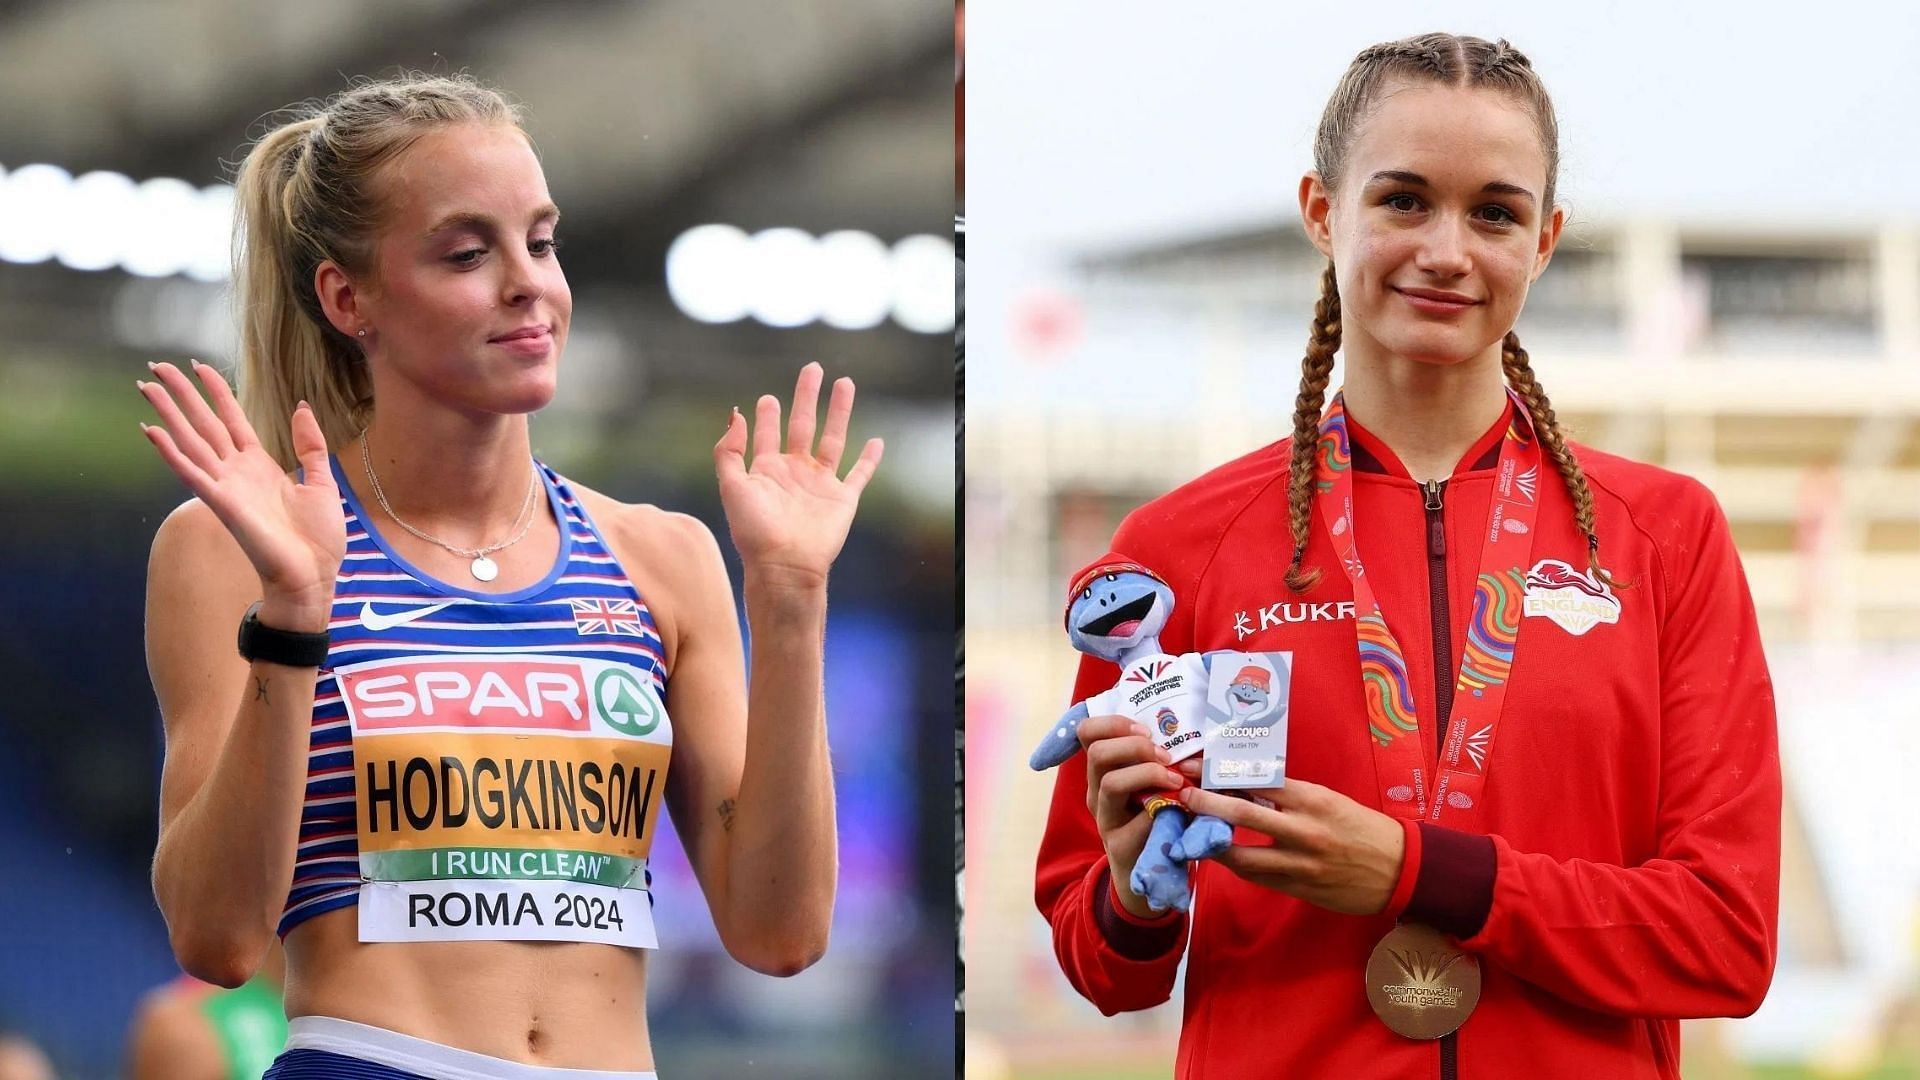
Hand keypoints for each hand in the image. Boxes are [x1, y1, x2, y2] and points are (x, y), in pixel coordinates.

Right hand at [138, 361, 344, 616]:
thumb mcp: (321, 482)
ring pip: (191, 441)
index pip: (232, 419)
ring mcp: (227, 487)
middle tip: (156, 366)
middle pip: (203, 423)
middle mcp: (237, 472)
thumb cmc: (317, 538)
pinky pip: (192, 474)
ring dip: (168, 414)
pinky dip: (171, 453)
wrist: (313, 575)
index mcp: (260, 465)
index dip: (216, 392)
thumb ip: (310, 445)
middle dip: (181, 394)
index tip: (198, 367)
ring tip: (146, 387)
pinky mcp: (222, 504)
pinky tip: (153, 432)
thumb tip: (302, 407)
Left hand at [713, 362, 883, 587]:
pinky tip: (876, 441)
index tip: (767, 399)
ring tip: (845, 383)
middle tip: (812, 368)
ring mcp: (820, 484)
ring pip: (834, 439)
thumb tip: (735, 415)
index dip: (767, 416)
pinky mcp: (843, 499)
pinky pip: (859, 474)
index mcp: (767, 470)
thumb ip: (729, 451)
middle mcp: (795, 473)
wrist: (784, 564)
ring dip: (840, 411)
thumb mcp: (731, 486)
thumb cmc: (754, 531)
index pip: (768, 434)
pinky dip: (869, 458)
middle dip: (807, 396)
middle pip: (803, 425)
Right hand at [1078, 714, 1183, 918]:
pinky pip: (1138, 820)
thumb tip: (1199, 730)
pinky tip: (1183, 808)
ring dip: (1148, 774)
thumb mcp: (1155, 785)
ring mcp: (1105, 819)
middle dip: (1135, 747)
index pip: (1087, 732)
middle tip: (1165, 755)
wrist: (1149, 876)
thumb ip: (1162, 759)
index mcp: (1103, 771)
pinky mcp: (1120, 845)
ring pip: (1111, 783)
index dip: (1113, 723)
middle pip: (1097, 753)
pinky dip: (1164, 809)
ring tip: (1175, 779)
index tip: (1146, 729)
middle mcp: (1097, 792)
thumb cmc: (1160, 819)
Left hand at [1178, 780, 1406, 915]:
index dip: (1222, 775)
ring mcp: (1299, 862)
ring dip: (1211, 844)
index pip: (1257, 781)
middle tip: (1184, 796)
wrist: (1399, 868)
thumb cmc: (1361, 828)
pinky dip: (1236, 865)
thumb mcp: (1328, 801)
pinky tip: (1220, 857)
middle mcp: (1303, 829)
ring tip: (1191, 834)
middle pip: (1242, 814)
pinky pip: (1256, 877)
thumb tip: (1245, 788)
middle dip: (1206, 804)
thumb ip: (1288, 797)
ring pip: (1241, 854)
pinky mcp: (1299, 887)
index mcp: (1311, 799)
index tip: (1197, 768)